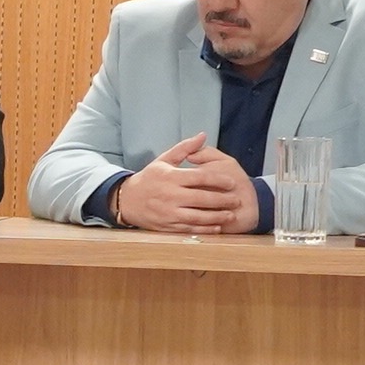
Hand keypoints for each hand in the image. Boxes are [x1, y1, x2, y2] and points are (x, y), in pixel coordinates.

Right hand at [110, 133, 263, 234]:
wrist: (127, 200)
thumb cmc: (149, 178)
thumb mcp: (163, 160)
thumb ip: (184, 148)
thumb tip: (202, 136)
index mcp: (171, 177)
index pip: (200, 178)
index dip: (218, 180)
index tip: (232, 182)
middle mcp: (170, 196)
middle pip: (201, 198)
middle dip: (222, 200)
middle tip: (237, 200)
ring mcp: (168, 212)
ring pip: (197, 216)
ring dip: (216, 216)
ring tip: (230, 214)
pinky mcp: (167, 225)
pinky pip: (189, 228)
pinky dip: (204, 229)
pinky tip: (217, 227)